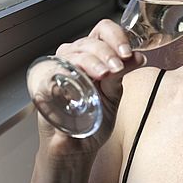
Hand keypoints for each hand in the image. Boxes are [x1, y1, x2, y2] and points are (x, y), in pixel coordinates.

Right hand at [37, 19, 146, 158]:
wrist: (75, 151)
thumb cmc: (91, 122)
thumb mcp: (113, 95)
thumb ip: (122, 75)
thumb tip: (139, 57)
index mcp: (91, 56)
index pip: (102, 31)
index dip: (116, 36)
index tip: (127, 54)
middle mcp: (73, 58)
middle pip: (88, 41)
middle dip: (106, 52)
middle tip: (117, 67)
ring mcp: (57, 71)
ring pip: (73, 53)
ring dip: (91, 60)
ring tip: (105, 73)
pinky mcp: (43, 87)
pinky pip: (52, 72)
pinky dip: (66, 72)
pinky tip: (78, 80)